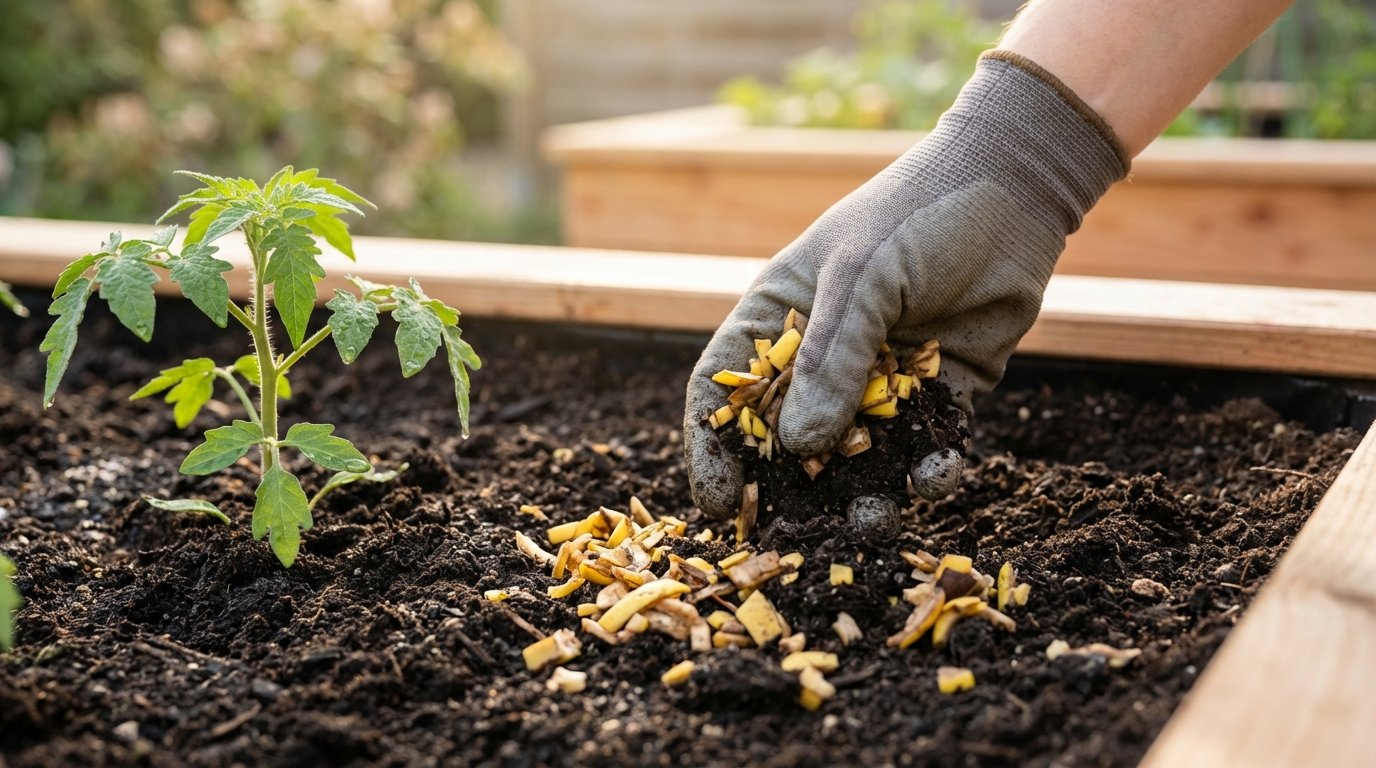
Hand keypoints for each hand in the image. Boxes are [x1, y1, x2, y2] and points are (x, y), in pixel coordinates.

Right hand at [684, 51, 1127, 519]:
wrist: (1015, 191)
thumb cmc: (916, 215)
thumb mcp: (863, 278)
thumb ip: (832, 362)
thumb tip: (798, 448)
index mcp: (779, 317)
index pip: (726, 389)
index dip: (714, 447)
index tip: (718, 502)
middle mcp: (822, 357)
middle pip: (787, 438)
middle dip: (790, 489)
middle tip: (796, 538)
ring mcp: (879, 380)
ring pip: (857, 456)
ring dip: (862, 494)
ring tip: (874, 523)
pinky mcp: (938, 395)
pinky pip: (923, 449)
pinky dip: (927, 471)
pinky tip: (939, 475)